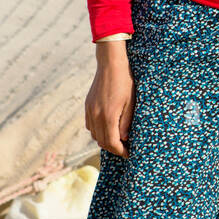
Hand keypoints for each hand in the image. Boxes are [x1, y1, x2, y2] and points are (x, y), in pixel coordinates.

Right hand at [85, 44, 135, 158]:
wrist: (110, 65)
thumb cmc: (125, 82)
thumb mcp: (131, 103)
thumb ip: (126, 122)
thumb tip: (124, 139)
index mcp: (108, 116)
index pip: (112, 143)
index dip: (121, 151)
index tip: (129, 153)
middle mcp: (96, 116)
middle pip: (102, 142)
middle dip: (114, 148)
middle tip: (125, 149)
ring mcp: (90, 111)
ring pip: (95, 135)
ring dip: (105, 141)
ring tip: (118, 140)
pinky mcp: (87, 106)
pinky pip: (90, 126)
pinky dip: (98, 132)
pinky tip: (108, 128)